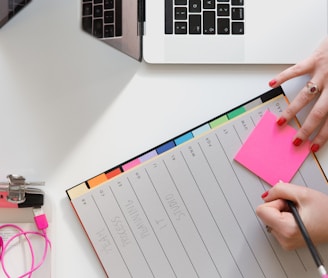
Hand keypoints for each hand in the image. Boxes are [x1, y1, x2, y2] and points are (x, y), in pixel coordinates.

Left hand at [256, 182, 327, 249]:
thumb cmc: (326, 212)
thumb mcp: (302, 193)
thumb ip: (279, 190)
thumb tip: (265, 195)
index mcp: (287, 229)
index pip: (261, 211)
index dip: (274, 202)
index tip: (288, 203)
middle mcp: (284, 239)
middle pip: (265, 214)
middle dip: (278, 206)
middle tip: (296, 208)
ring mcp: (285, 242)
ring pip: (270, 218)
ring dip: (282, 212)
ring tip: (299, 213)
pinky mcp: (286, 242)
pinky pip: (275, 224)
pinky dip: (284, 218)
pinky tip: (298, 219)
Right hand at [269, 37, 327, 152]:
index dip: (322, 135)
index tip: (313, 146)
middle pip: (318, 112)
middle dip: (306, 129)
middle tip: (296, 140)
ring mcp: (323, 72)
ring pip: (305, 96)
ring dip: (291, 111)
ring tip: (281, 122)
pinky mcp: (315, 59)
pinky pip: (296, 69)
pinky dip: (282, 77)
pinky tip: (272, 84)